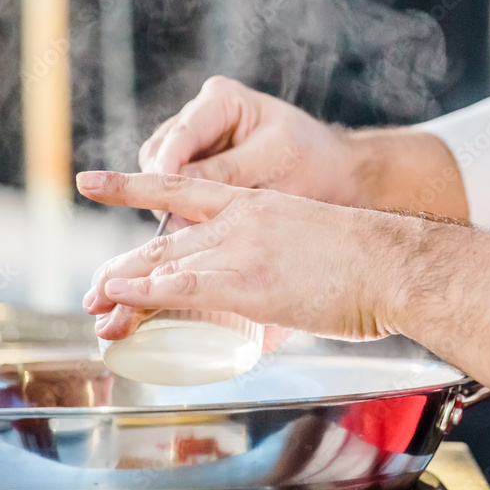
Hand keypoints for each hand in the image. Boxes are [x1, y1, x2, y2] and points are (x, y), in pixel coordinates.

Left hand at [77, 171, 409, 342]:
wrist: (397, 263)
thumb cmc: (370, 264)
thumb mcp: (313, 247)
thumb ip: (284, 265)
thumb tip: (274, 304)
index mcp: (255, 205)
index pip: (179, 190)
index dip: (131, 186)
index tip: (92, 182)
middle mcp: (240, 220)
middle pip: (163, 241)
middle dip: (122, 268)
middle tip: (92, 290)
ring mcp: (243, 248)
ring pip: (165, 266)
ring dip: (123, 290)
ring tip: (94, 306)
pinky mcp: (250, 281)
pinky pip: (184, 287)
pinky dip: (145, 294)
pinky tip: (119, 298)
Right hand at [139, 76, 359, 218]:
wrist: (330, 173)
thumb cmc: (309, 159)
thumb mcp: (273, 160)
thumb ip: (228, 170)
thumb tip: (179, 184)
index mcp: (221, 99)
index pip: (180, 136)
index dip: (167, 171)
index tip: (166, 202)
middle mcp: (200, 115)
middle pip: (159, 153)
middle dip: (168, 189)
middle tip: (182, 224)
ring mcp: (195, 142)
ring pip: (160, 173)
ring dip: (174, 201)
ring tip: (195, 228)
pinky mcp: (196, 167)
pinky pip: (175, 189)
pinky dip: (184, 208)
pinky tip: (199, 227)